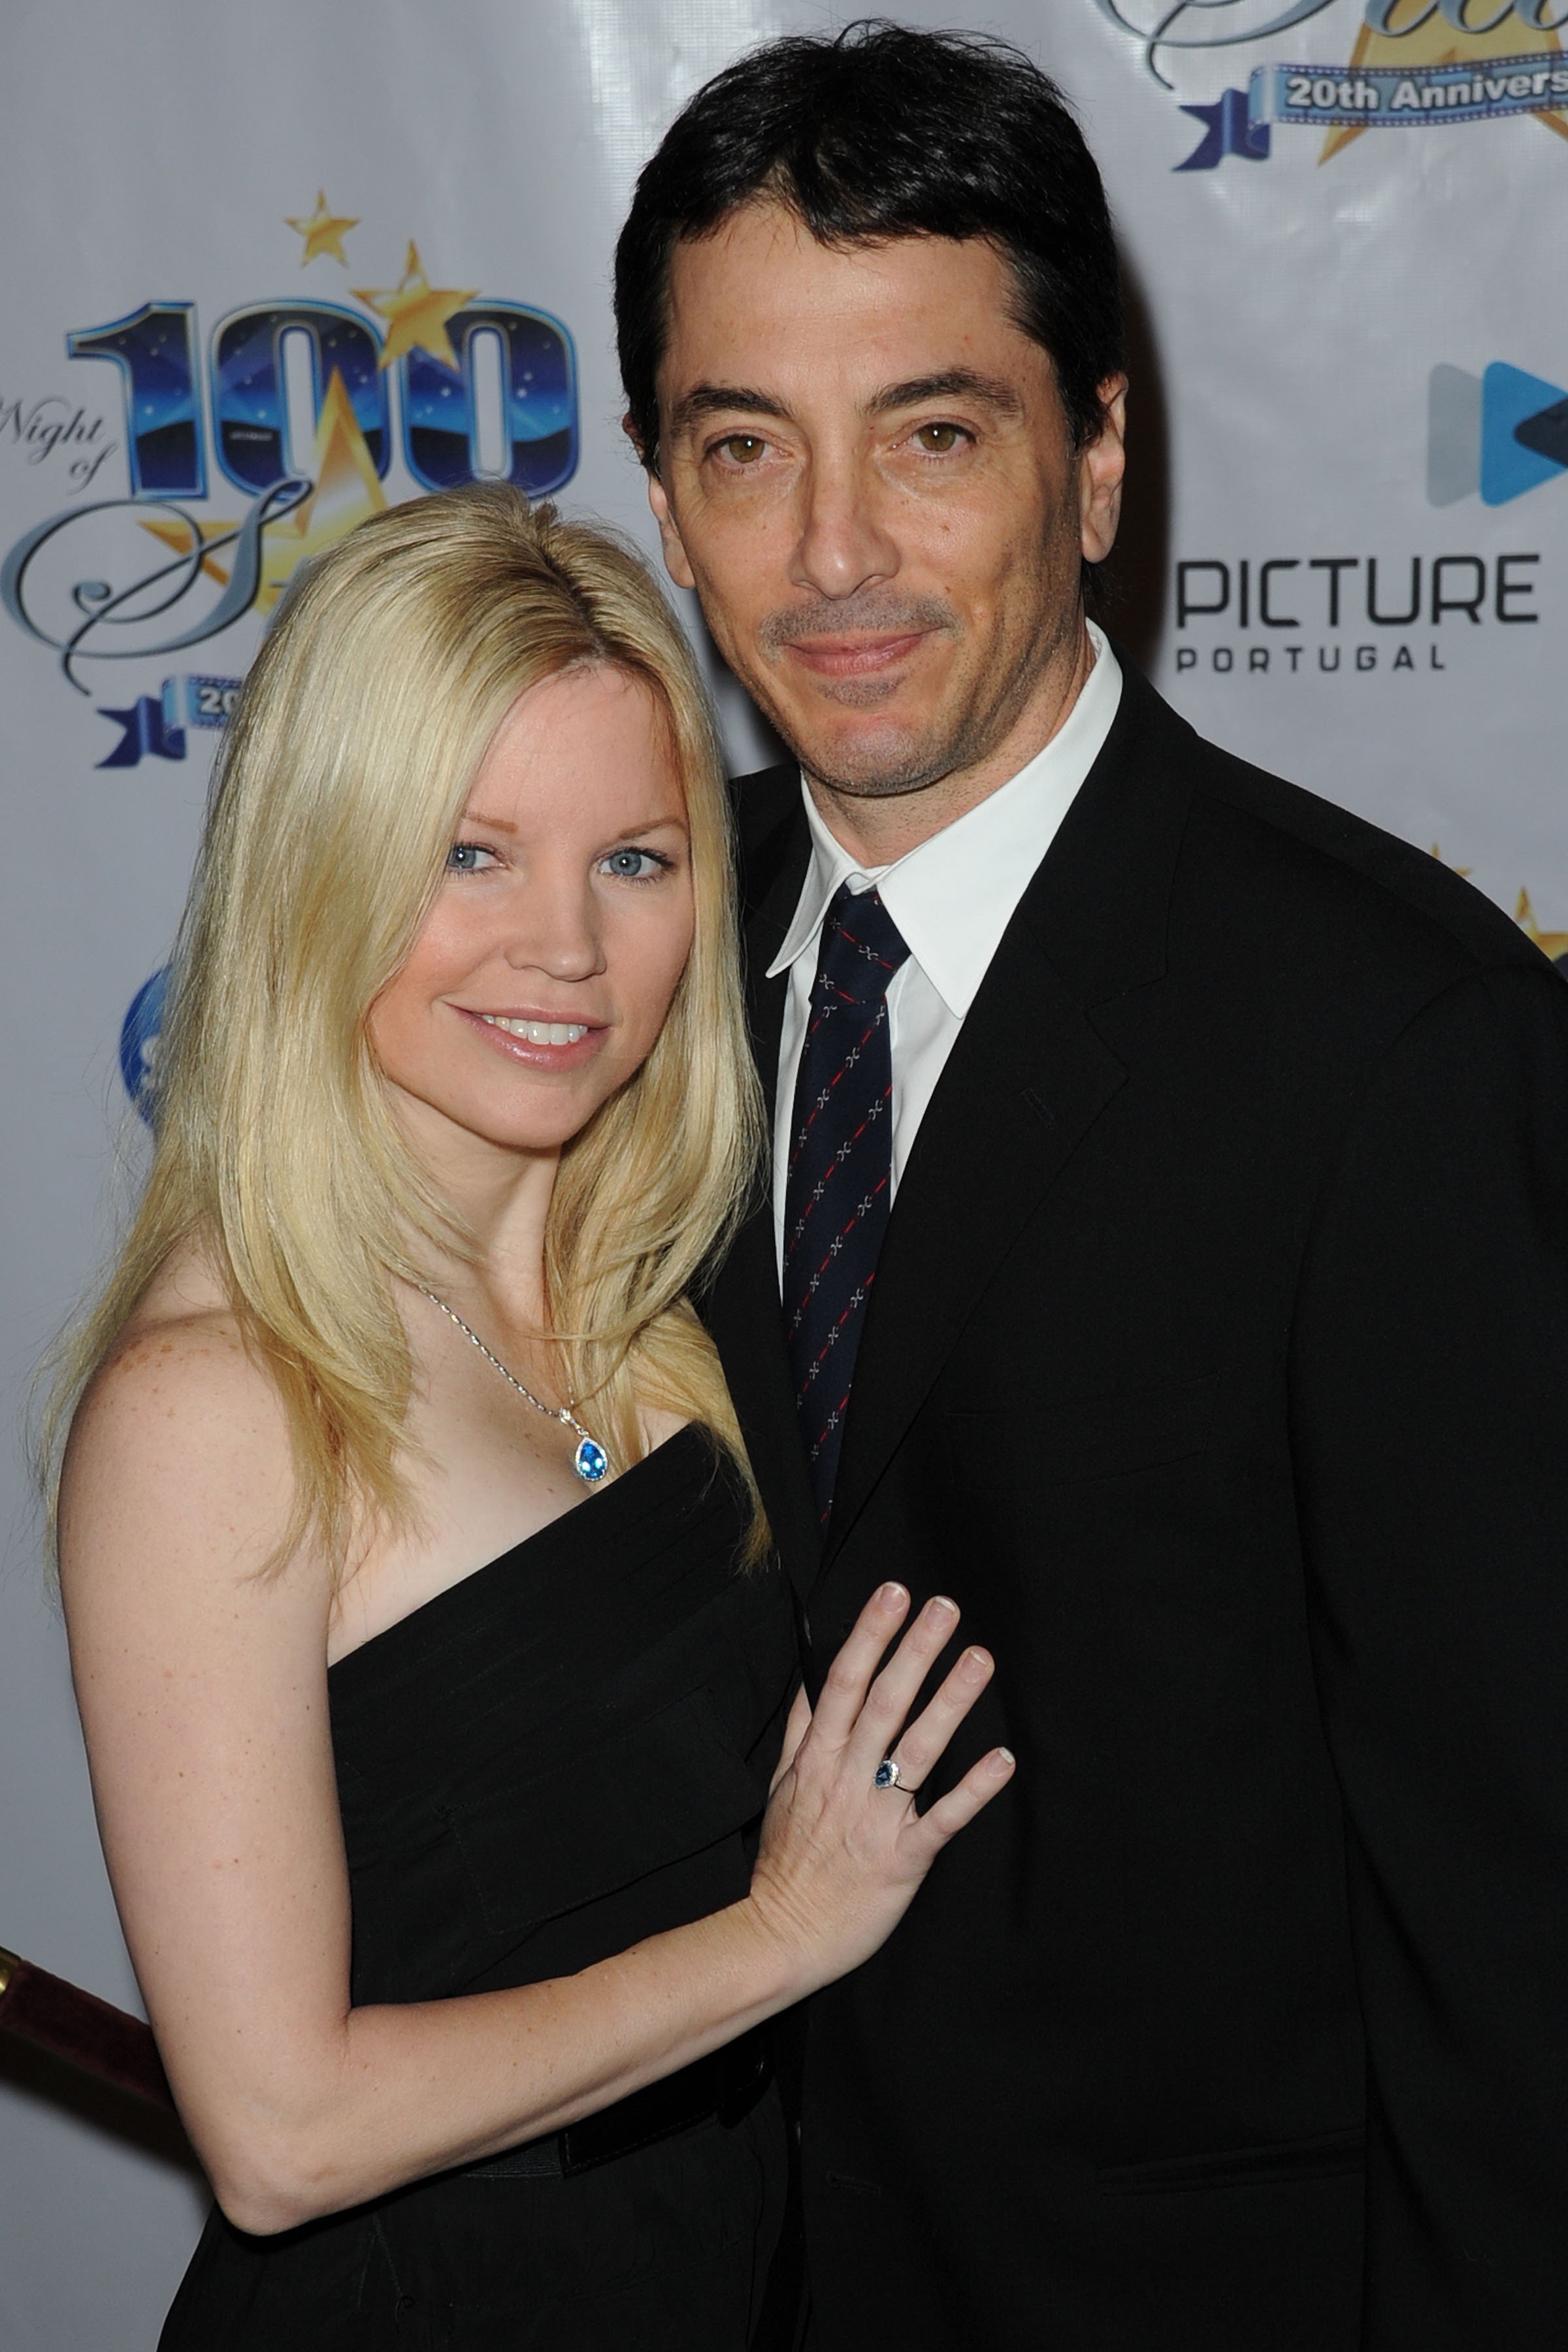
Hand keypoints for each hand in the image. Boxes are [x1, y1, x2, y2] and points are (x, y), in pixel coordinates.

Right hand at [744, 1584, 1013, 1998]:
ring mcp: (876, 1818)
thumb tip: (813, 1679)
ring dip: (950, 1702)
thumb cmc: (787, 1861)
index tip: (894, 1594)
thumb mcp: (782, 1787)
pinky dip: (973, 1789)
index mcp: (817, 1759)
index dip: (871, 1636)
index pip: (844, 1683)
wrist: (782, 1937)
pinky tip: (1003, 1759)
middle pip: (883, 1703)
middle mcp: (847, 1780)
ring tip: (979, 1659)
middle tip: (944, 1607)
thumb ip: (802, 1731)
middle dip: (914, 1652)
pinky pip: (942, 1819)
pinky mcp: (902, 1859)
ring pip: (917, 1750)